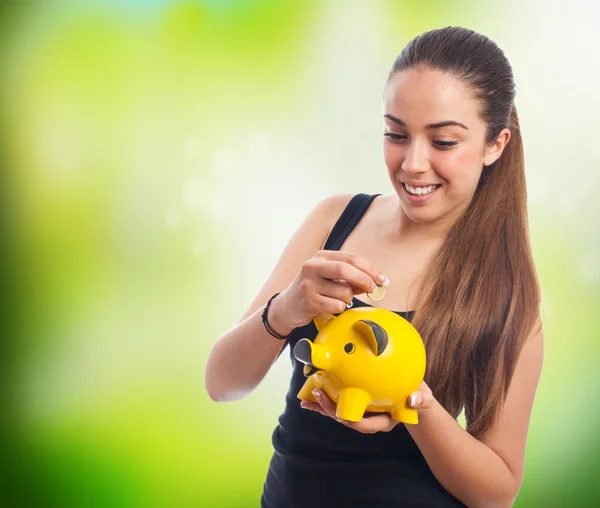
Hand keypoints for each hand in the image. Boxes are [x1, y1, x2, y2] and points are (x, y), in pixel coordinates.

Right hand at [270, 251, 387, 332]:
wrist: (288, 306)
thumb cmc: (315, 289)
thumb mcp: (329, 277)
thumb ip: (351, 276)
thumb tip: (376, 281)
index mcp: (321, 257)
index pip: (351, 258)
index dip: (370, 268)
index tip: (382, 279)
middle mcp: (312, 267)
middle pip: (345, 269)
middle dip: (364, 280)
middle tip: (373, 289)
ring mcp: (309, 284)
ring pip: (344, 292)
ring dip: (348, 299)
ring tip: (337, 299)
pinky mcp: (309, 301)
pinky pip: (337, 306)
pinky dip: (340, 308)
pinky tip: (329, 306)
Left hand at [301, 382, 435, 432]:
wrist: (414, 394)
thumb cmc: (418, 398)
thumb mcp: (423, 399)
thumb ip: (421, 400)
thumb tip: (414, 400)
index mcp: (383, 422)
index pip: (365, 426)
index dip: (351, 421)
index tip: (340, 414)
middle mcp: (369, 419)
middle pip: (346, 419)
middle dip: (330, 410)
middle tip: (317, 396)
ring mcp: (361, 412)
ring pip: (338, 412)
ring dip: (322, 407)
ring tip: (306, 400)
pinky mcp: (356, 402)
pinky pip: (338, 402)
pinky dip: (325, 399)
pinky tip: (312, 394)